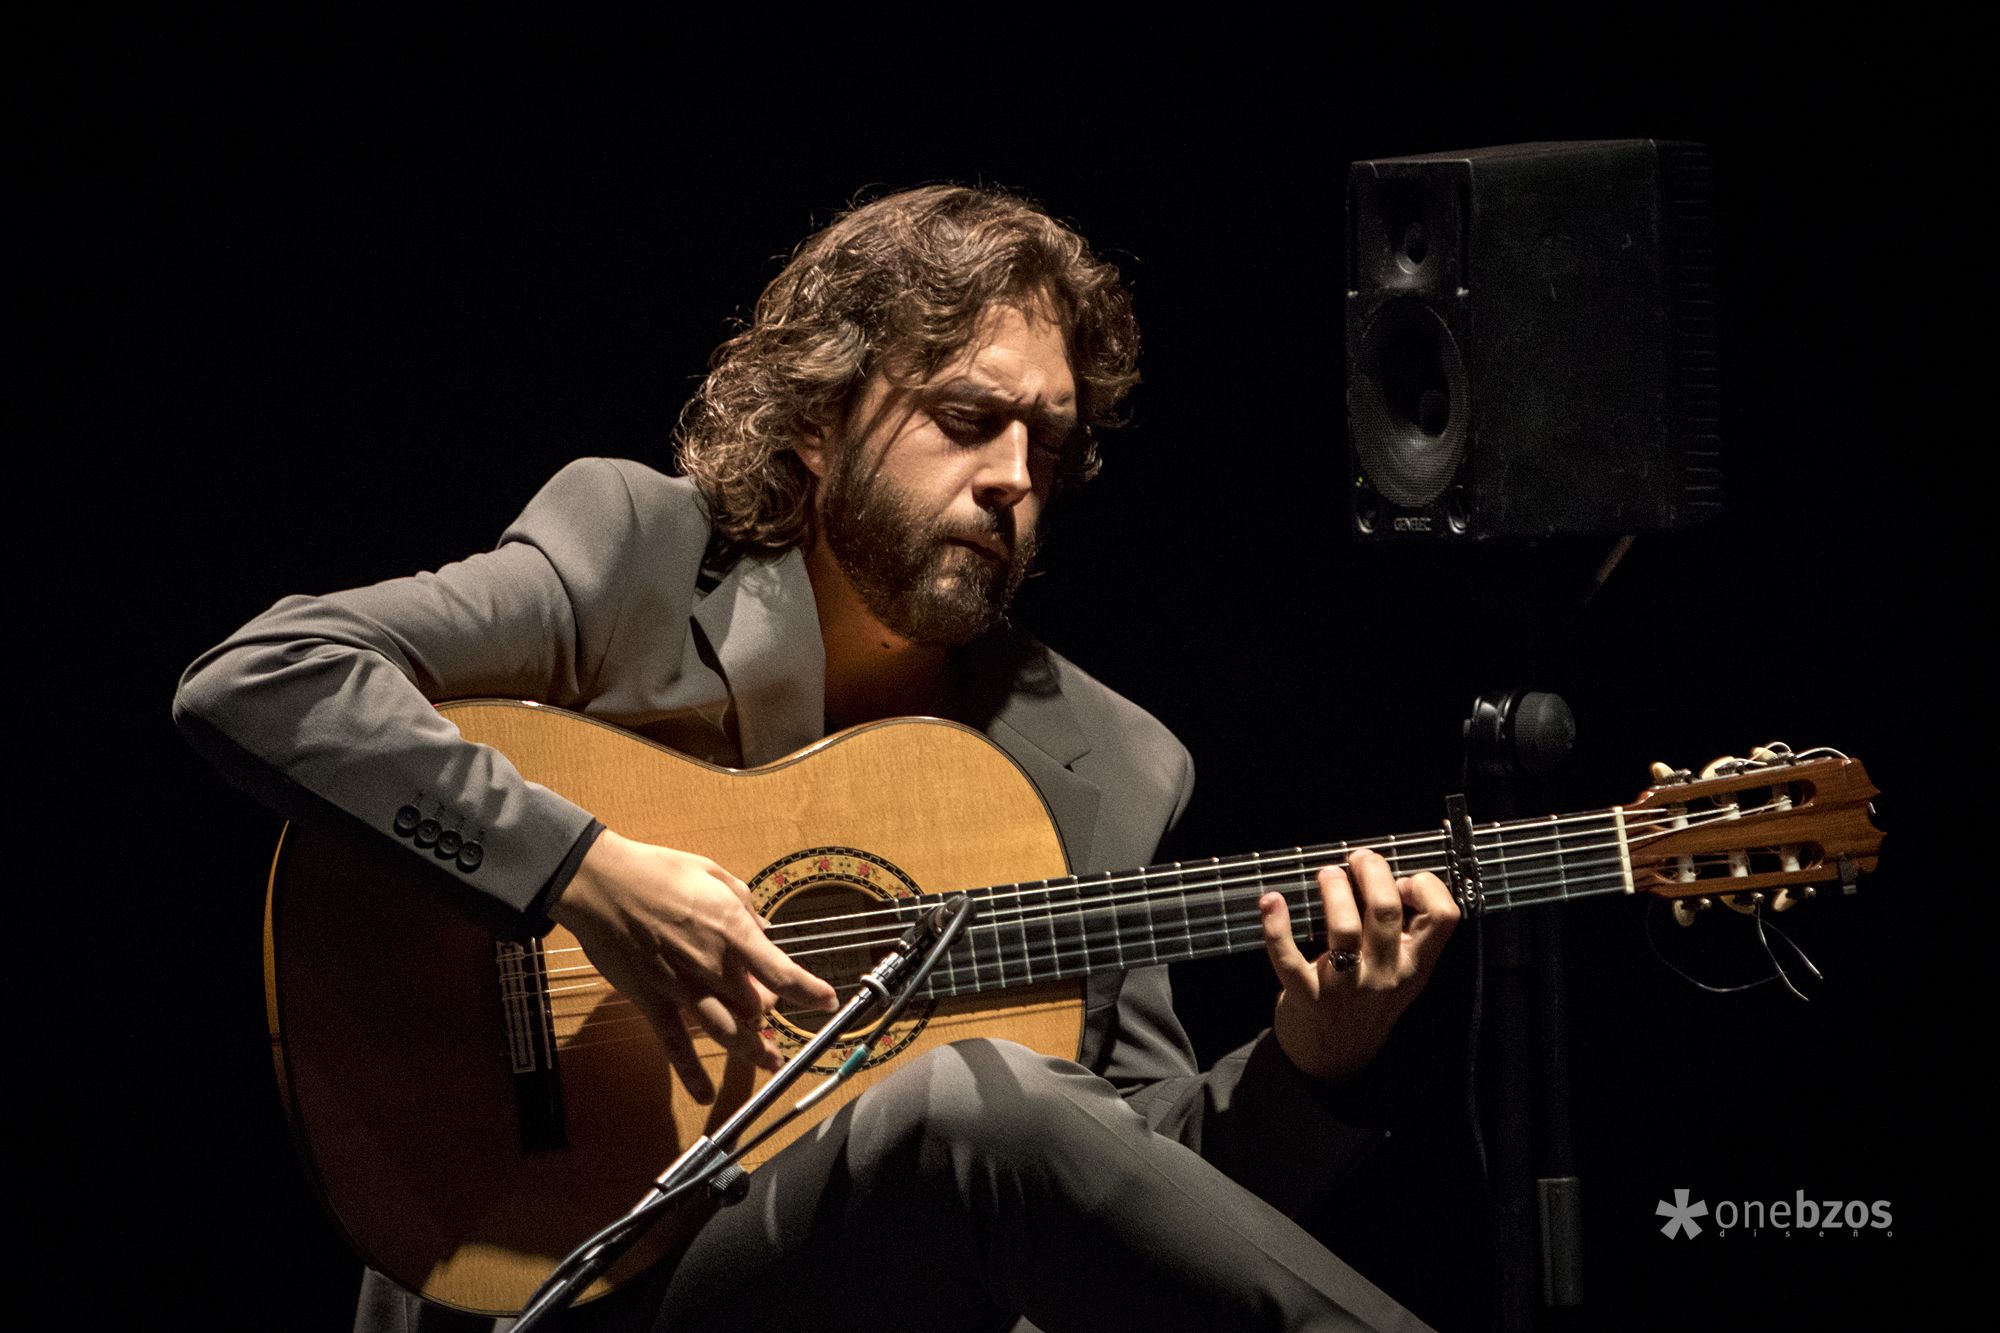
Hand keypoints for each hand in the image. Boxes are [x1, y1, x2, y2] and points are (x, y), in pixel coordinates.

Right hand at [548, 829, 837, 1102]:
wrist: (603, 884)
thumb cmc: (658, 871)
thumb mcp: (713, 874)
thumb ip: (744, 904)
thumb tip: (760, 926)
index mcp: (733, 932)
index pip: (783, 973)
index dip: (810, 992)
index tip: (827, 1001)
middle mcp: (713, 967)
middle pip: (757, 1005)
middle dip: (769, 1010)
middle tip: (771, 1010)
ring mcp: (682, 990)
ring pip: (728, 1033)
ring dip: (753, 1052)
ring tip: (771, 1064)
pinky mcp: (653, 1003)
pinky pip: (676, 1047)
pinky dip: (691, 1074)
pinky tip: (705, 1095)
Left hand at [1260, 848, 1458, 1084]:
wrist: (1334, 1061)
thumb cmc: (1366, 1003)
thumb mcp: (1401, 975)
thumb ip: (1405, 934)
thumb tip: (1394, 878)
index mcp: (1414, 966)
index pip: (1443, 917)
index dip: (1426, 886)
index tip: (1402, 880)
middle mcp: (1384, 976)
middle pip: (1386, 911)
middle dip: (1372, 872)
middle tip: (1357, 859)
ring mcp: (1345, 988)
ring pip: (1343, 929)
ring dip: (1333, 890)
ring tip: (1326, 874)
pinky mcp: (1306, 997)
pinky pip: (1288, 958)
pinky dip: (1276, 926)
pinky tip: (1271, 901)